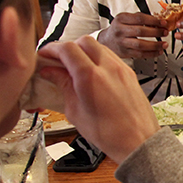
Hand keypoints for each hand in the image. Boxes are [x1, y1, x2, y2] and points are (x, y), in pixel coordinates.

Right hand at [37, 37, 160, 163]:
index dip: (51, 49)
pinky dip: (98, 58)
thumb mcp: (75, 111)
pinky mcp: (130, 73)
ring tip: (74, 67)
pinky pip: (111, 56)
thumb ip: (63, 86)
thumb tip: (51, 72)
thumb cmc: (109, 134)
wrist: (138, 141)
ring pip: (99, 46)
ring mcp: (122, 69)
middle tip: (57, 60)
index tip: (44, 55)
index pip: (67, 48)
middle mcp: (108, 67)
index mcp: (90, 76)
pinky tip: (91, 72)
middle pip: (84, 41)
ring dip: (84, 51)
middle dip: (68, 47)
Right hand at [98, 12, 167, 57]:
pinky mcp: (124, 52)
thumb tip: (158, 21)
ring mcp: (122, 42)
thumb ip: (140, 18)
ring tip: (164, 44)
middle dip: (156, 32)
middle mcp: (120, 30)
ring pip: (140, 45)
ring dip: (155, 45)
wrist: (106, 40)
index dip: (153, 20)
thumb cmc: (119, 28)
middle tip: (165, 32)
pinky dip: (151, 54)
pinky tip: (158, 51)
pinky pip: (140, 54)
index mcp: (121, 19)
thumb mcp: (125, 18)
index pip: (139, 18)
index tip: (163, 23)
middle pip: (141, 31)